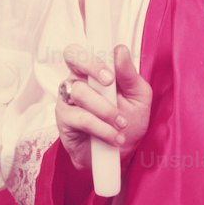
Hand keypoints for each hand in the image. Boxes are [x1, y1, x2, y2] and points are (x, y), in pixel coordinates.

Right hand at [55, 37, 151, 171]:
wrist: (123, 153)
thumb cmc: (130, 120)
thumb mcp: (138, 96)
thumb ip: (129, 74)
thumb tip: (120, 50)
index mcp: (95, 71)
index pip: (83, 50)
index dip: (92, 53)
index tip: (110, 71)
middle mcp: (78, 80)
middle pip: (72, 56)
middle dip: (92, 66)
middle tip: (110, 82)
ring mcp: (68, 100)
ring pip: (80, 92)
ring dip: (105, 109)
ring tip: (122, 124)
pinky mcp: (64, 122)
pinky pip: (81, 118)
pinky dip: (101, 127)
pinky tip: (114, 136)